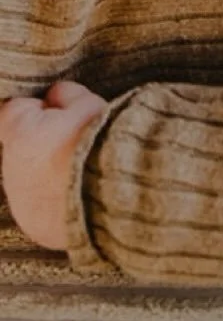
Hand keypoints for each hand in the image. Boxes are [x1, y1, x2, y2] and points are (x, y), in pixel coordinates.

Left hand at [0, 81, 107, 250]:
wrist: (114, 195)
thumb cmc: (101, 143)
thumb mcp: (89, 104)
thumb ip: (66, 95)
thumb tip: (56, 95)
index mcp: (20, 133)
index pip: (14, 109)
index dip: (39, 107)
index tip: (60, 109)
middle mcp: (10, 169)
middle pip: (22, 147)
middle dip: (44, 142)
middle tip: (78, 141)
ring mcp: (19, 201)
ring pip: (29, 178)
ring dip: (47, 172)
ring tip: (82, 170)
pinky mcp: (33, 226)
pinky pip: (39, 206)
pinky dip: (54, 199)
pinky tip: (79, 194)